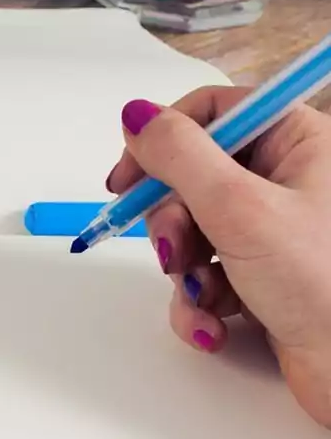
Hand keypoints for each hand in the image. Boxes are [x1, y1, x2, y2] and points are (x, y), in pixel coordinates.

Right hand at [107, 88, 330, 427]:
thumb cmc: (327, 285)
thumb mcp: (240, 209)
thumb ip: (179, 157)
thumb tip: (137, 117)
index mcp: (298, 143)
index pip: (211, 114)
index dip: (160, 143)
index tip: (127, 180)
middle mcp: (288, 181)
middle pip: (191, 180)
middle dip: (172, 225)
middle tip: (175, 251)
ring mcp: (275, 233)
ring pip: (192, 235)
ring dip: (184, 273)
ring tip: (204, 296)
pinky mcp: (263, 278)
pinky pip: (205, 278)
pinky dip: (199, 304)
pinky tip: (215, 324)